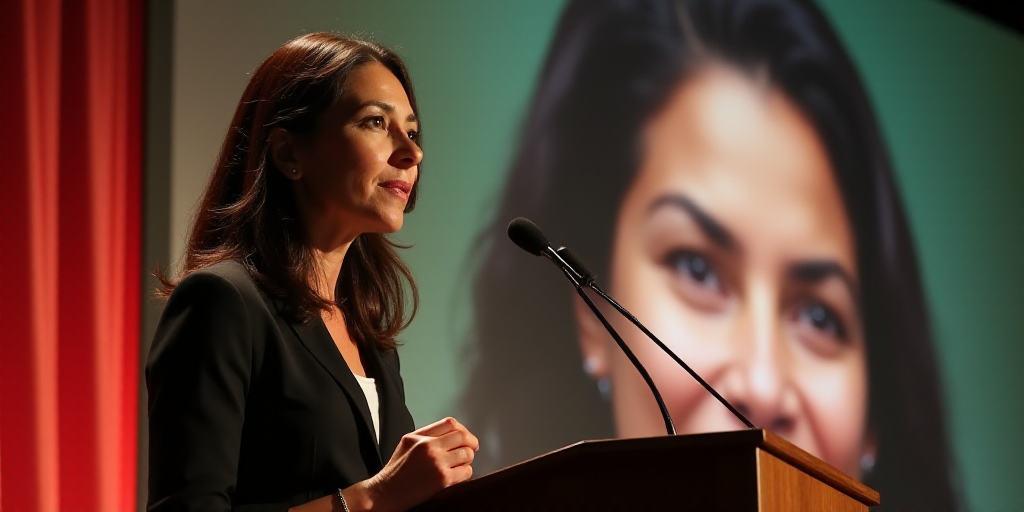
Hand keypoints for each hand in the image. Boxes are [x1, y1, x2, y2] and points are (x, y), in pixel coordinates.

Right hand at [353, 417, 478, 511]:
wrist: (385, 494)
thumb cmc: (395, 473)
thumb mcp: (406, 445)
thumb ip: (426, 436)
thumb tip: (449, 434)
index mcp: (418, 436)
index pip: (450, 423)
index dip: (462, 429)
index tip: (465, 437)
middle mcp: (427, 446)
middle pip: (462, 436)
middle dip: (471, 443)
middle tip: (472, 449)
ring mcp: (436, 462)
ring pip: (467, 454)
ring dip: (468, 459)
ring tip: (461, 464)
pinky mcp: (442, 478)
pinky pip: (466, 471)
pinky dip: (465, 473)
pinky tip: (457, 476)